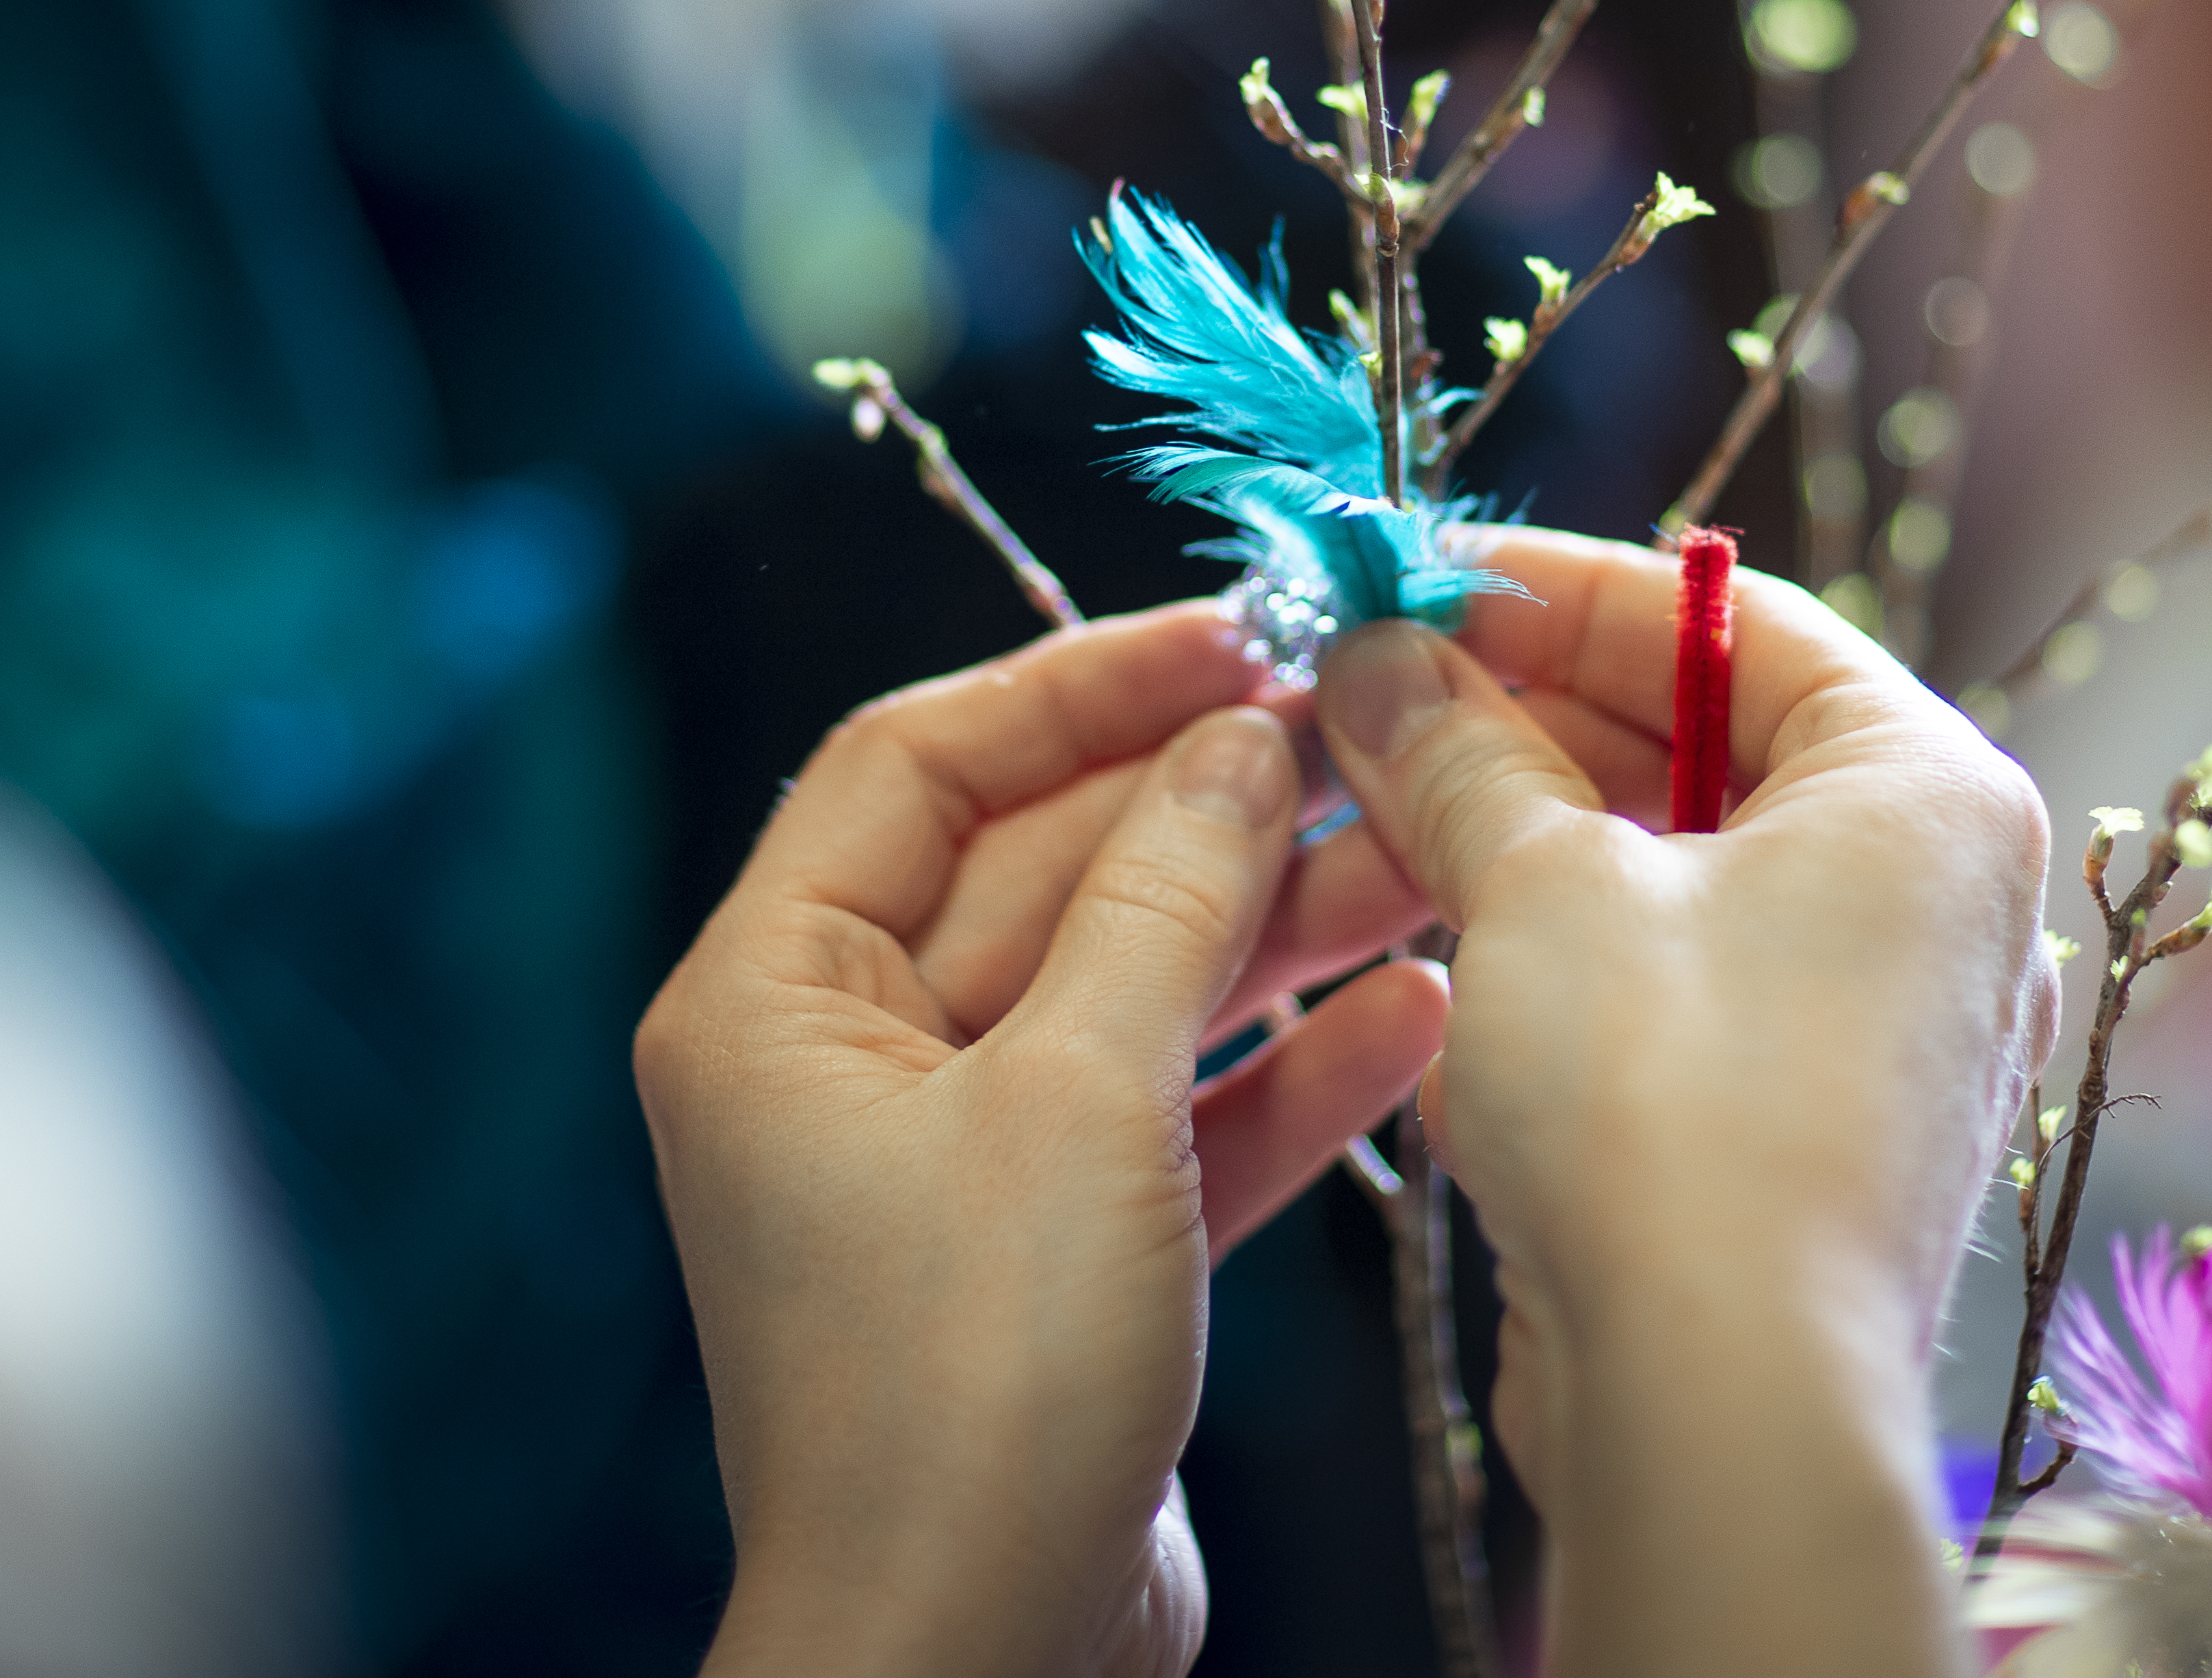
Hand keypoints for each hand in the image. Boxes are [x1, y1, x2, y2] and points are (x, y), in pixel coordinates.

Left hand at [637, 602, 1452, 1677]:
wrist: (972, 1669)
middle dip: (1211, 811)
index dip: (1079, 687)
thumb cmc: (971, 1386)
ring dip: (1276, 930)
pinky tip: (1415, 1017)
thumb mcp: (1078, 1100)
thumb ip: (1162, 900)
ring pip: (1128, 991)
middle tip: (1375, 743)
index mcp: (776, 998)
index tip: (1237, 636)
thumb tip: (1234, 734)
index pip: (917, 763)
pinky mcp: (1056, 1256)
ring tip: (1435, 860)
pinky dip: (1284, 1073)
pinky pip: (1172, 1118)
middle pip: (1043, 870)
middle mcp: (847, 1063)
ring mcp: (955, 1163)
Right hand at [1315, 529, 2056, 1674]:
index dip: (1557, 592)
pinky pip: (1682, 1002)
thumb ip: (1453, 750)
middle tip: (1365, 707)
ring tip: (1381, 836)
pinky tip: (1455, 995)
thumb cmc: (1667, 1112)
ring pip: (1680, 883)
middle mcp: (1942, 901)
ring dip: (1526, 853)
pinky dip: (1568, 976)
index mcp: (1928, 792)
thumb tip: (1376, 659)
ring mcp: (1890, 1030)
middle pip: (1709, 749)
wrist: (1724, 1411)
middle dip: (1523, 728)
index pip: (1735, 622)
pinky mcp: (1817, 1138)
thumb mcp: (1533, 885)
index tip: (1411, 587)